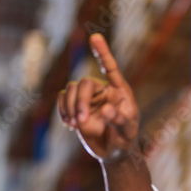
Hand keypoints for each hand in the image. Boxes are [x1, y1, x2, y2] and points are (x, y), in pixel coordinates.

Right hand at [58, 33, 139, 162]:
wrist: (113, 152)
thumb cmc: (125, 140)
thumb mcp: (128, 132)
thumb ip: (119, 120)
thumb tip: (106, 108)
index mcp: (119, 91)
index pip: (110, 68)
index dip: (102, 53)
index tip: (95, 38)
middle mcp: (103, 90)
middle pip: (84, 83)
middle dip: (79, 101)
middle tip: (81, 122)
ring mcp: (88, 97)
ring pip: (71, 89)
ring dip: (69, 106)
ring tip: (75, 125)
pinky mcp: (75, 106)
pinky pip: (62, 98)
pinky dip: (62, 110)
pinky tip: (69, 125)